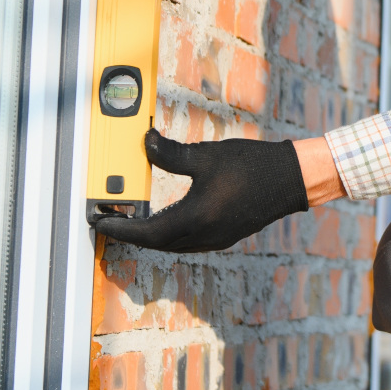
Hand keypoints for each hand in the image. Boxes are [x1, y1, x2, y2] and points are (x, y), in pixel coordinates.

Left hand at [90, 130, 308, 252]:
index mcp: (196, 219)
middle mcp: (204, 235)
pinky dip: (169, 234)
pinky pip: (188, 242)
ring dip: (150, 235)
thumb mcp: (206, 156)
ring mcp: (216, 239)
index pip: (146, 233)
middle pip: (156, 243)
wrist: (291, 179)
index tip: (100, 222)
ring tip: (132, 219)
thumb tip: (145, 144)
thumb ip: (171, 154)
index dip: (120, 228)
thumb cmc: (252, 166)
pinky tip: (166, 219)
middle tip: (110, 219)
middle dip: (130, 232)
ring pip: (172, 245)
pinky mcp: (225, 235)